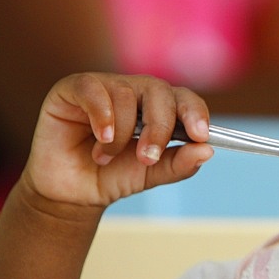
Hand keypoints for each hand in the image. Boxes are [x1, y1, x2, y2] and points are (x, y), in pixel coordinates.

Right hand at [20, 72, 213, 212]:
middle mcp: (136, 91)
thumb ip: (179, 163)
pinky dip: (101, 115)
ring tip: (107, 157)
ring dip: (122, 133)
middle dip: (159, 127)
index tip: (201, 135)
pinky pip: (93, 89)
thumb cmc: (113, 175)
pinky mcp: (73, 89)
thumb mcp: (151, 173)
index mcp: (160, 107)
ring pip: (126, 94)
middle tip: (148, 157)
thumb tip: (206, 150)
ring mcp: (105, 86)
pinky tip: (101, 138)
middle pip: (160, 91)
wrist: (71, 191)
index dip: (195, 113)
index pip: (185, 98)